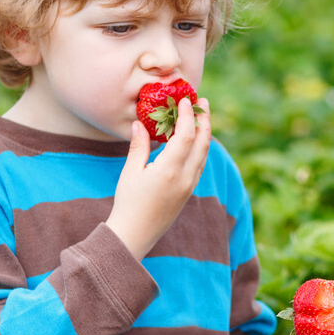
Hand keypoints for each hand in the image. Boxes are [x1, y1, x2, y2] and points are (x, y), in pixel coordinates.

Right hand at [106, 97, 210, 258]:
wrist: (135, 235)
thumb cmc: (128, 203)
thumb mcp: (130, 172)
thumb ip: (139, 146)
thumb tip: (139, 123)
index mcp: (170, 170)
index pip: (186, 135)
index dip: (187, 115)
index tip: (185, 99)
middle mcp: (185, 177)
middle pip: (203, 142)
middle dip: (204, 120)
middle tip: (203, 102)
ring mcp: (190, 185)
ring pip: (204, 154)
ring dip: (205, 133)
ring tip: (201, 117)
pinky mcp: (189, 191)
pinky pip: (200, 164)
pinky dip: (200, 148)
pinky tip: (195, 140)